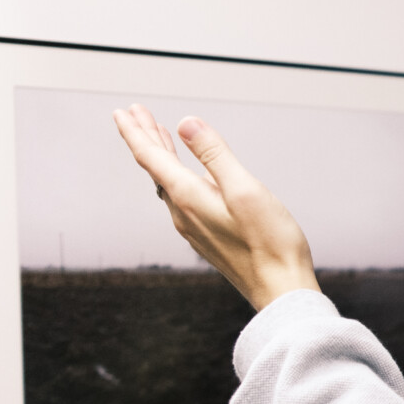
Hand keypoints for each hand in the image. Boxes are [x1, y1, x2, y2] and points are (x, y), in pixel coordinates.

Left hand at [112, 104, 319, 310]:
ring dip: (162, 156)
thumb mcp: (245, 190)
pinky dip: (178, 177)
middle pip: (156, 169)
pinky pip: (182, 198)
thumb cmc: (271, 245)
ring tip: (158, 136)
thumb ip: (215, 155)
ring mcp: (195, 228)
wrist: (281, 291)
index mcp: (189, 197)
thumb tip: (186, 124)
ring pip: (169, 183)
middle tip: (135, 114)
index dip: (135, 131)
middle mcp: (185, 214)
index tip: (122, 112)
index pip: (151, 157)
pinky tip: (187, 176)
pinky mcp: (208, 238)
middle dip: (146, 138)